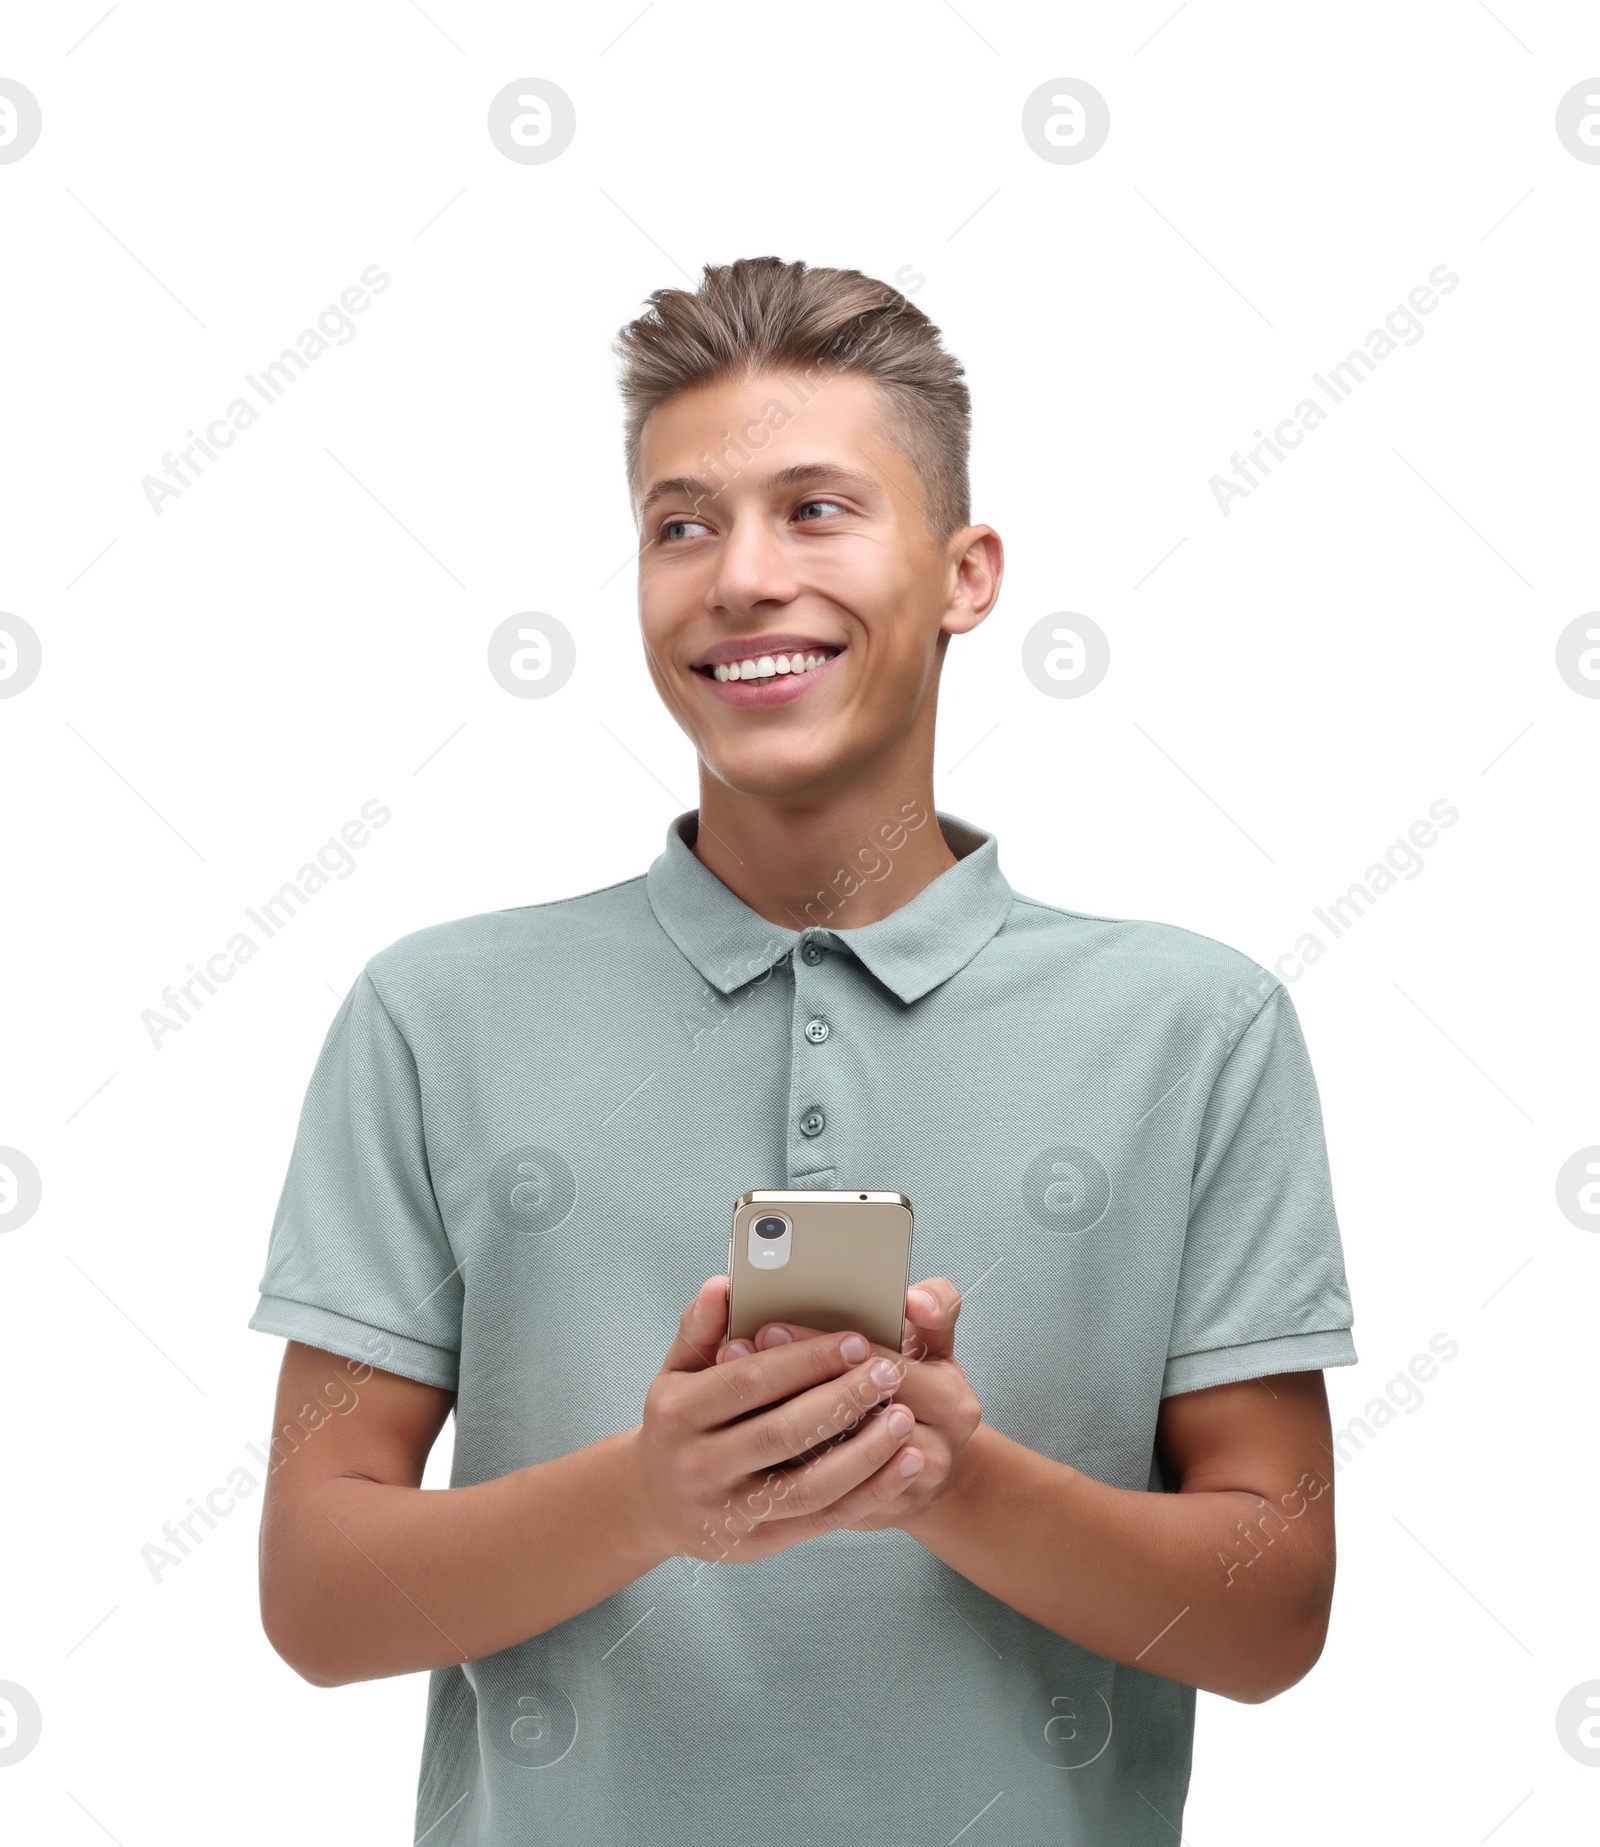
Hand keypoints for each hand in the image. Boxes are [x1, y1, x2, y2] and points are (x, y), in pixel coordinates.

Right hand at [632, 1277, 928, 1570]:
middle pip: (782, 1433)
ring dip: (864, 1453)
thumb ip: (701, 1327)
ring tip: (902, 1418)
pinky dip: (869, 1492)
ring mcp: (728, 1511)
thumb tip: (724, 1286)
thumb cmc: (680, 1420)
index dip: (806, 1360)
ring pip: (809, 1485)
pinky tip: (904, 1463)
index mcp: (678, 1413)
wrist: (654, 1501)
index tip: (855, 1341)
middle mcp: (698, 1466)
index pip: (751, 1381)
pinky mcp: (758, 1544)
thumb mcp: (678, 1370)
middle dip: (842, 1401)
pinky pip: (823, 1518)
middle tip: (890, 1373)